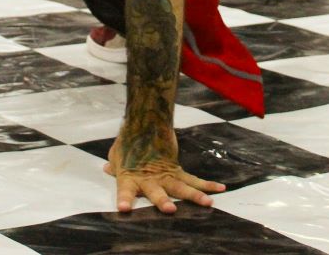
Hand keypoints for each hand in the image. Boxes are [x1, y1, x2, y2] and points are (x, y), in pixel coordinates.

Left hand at [105, 136, 224, 213]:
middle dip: (162, 201)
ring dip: (195, 196)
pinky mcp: (176, 169)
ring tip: (208, 203)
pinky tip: (221, 189)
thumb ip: (115, 164)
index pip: (125, 191)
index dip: (125, 199)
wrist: (146, 119)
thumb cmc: (128, 139)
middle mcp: (149, 179)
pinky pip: (193, 180)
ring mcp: (164, 175)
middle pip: (157, 192)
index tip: (124, 209)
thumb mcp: (116, 153)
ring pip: (182, 188)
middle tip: (170, 210)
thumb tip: (108, 169)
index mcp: (130, 177)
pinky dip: (207, 185)